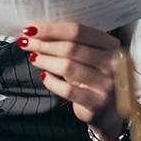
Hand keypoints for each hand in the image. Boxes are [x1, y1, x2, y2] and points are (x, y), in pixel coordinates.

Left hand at [17, 22, 124, 137]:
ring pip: (68, 67)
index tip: (32, 29)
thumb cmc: (93, 77)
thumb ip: (71, 43)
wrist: (109, 112)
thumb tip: (37, 32)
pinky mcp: (97, 103)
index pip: (79, 31)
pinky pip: (67, 90)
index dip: (52, 29)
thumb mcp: (89, 57)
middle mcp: (113, 63)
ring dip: (46, 61)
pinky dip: (51, 82)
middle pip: (71, 48)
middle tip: (26, 43)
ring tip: (34, 58)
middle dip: (44, 44)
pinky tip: (43, 76)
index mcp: (111, 45)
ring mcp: (107, 84)